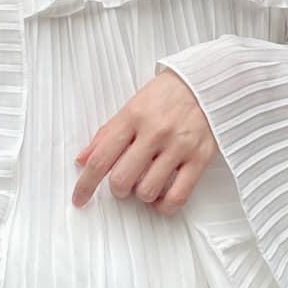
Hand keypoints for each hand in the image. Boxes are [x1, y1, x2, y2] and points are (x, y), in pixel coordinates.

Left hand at [71, 71, 216, 214]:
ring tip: (147, 182)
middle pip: (122, 180)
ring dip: (142, 194)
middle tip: (124, 181)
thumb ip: (106, 134)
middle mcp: (154, 132)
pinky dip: (165, 205)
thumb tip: (83, 160)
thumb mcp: (131, 107)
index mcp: (132, 117)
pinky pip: (178, 196)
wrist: (208, 82)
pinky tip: (162, 198)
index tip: (79, 198)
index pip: (101, 158)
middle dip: (118, 188)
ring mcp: (178, 146)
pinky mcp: (199, 158)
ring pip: (147, 191)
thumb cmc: (167, 95)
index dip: (86, 185)